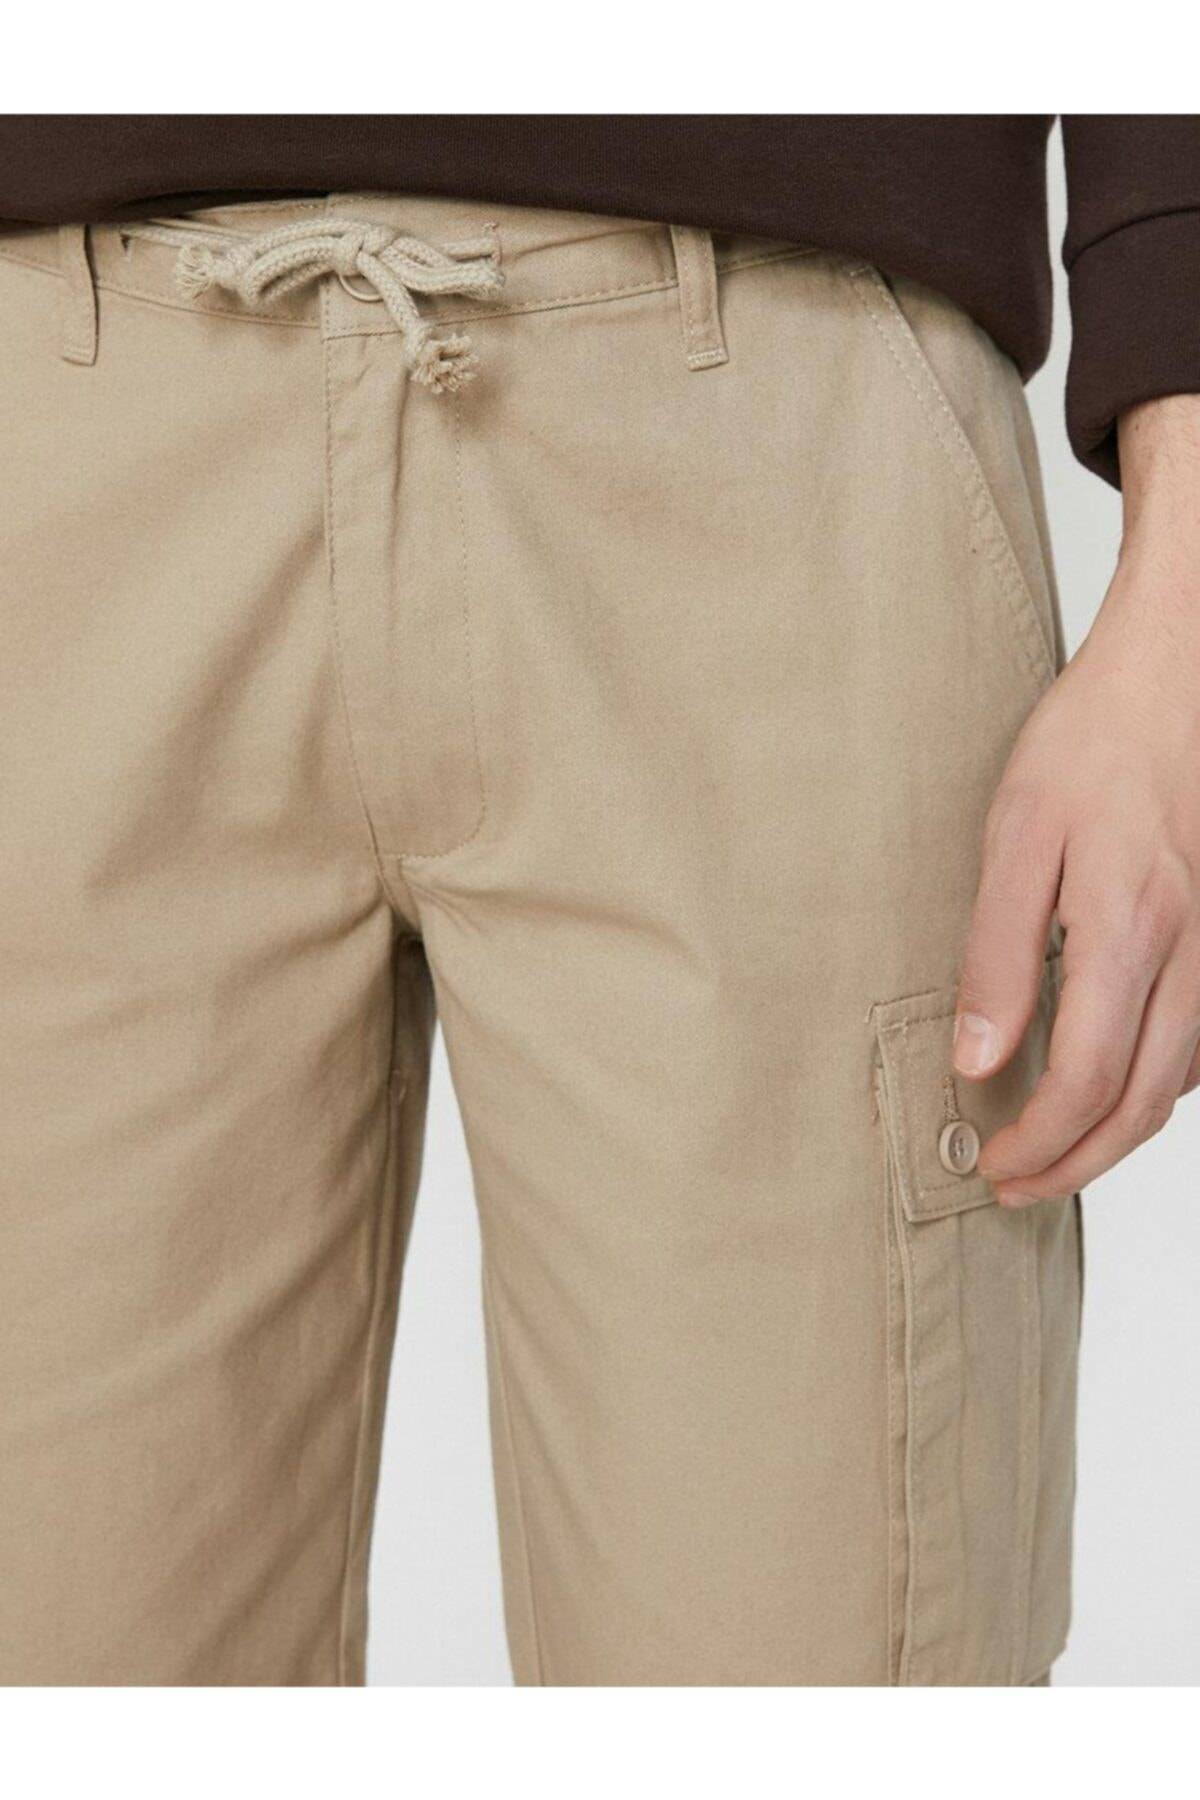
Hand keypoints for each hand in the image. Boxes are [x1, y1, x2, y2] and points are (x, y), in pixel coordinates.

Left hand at [954, 393, 1199, 1204]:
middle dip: (1077, 1162)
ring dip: (1118, 1134)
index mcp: (1127, 930)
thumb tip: (977, 1057)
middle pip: (1142, 1103)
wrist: (1182, 667)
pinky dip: (1159, 1085)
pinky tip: (1117, 1085)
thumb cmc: (1095, 736)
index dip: (1037, 1142)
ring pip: (1181, 1081)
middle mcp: (1189, 952)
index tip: (991, 1164)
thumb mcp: (1017, 833)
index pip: (1084, 1081)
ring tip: (1057, 1153)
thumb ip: (995, 953)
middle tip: (1017, 1186)